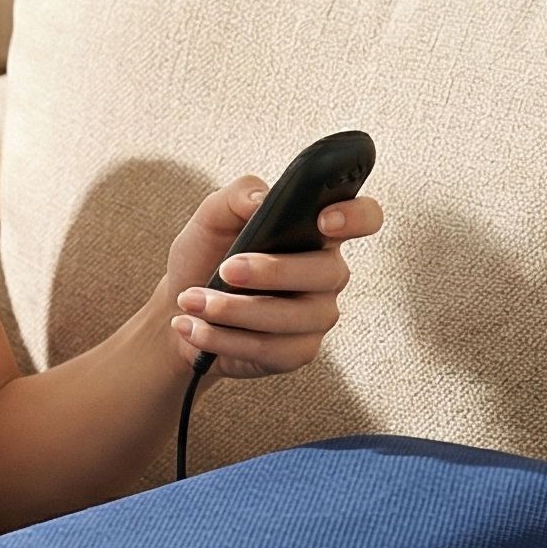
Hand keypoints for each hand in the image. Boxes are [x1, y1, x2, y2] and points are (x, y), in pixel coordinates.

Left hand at [153, 176, 384, 379]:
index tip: (323, 220)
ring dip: (234, 310)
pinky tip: (194, 327)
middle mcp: (327, 273)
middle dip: (271, 271)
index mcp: (317, 232)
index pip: (363, 218)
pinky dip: (223, 339)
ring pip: (291, 316)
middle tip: (226, 269)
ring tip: (192, 301)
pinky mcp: (297, 351)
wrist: (183, 308)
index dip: (355, 217)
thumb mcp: (213, 217)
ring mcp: (316, 315)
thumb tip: (262, 199)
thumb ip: (238, 195)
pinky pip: (269, 348)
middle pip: (324, 272)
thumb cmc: (207, 256)